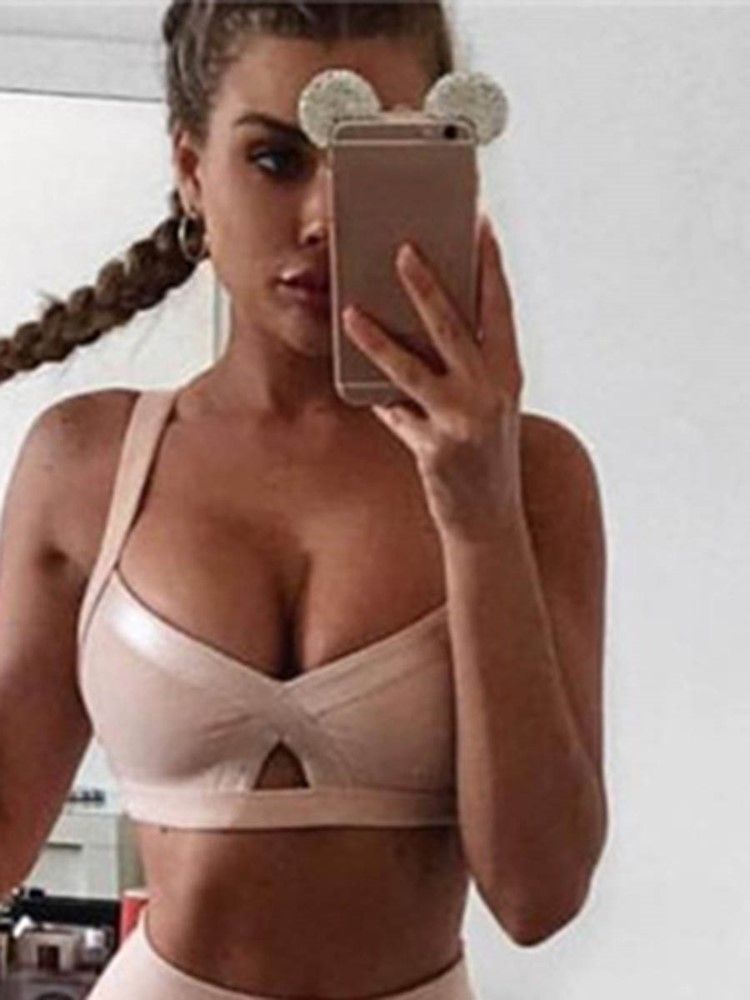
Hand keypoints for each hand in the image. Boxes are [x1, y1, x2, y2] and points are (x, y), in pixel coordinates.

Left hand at [342, 215, 524, 540]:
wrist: (490, 522)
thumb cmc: (487, 458)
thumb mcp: (490, 408)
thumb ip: (468, 369)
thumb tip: (426, 323)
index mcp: (508, 375)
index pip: (500, 309)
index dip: (489, 266)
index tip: (479, 224)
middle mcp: (490, 393)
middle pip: (452, 327)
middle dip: (425, 284)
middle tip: (401, 248)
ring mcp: (461, 421)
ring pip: (411, 368)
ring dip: (376, 338)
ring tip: (349, 312)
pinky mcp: (433, 449)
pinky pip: (394, 414)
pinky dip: (380, 402)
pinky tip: (361, 388)